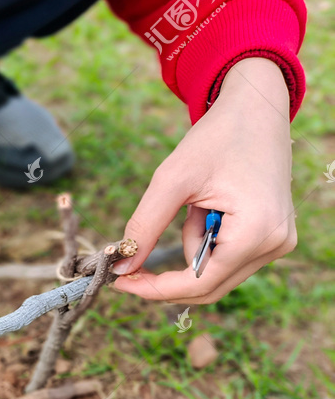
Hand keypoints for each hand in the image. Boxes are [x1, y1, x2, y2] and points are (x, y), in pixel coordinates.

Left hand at [112, 58, 296, 303]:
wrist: (256, 109)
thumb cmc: (216, 138)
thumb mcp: (171, 180)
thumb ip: (144, 227)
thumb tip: (121, 268)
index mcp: (256, 232)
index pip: (199, 283)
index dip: (155, 289)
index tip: (119, 283)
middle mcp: (275, 244)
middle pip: (208, 287)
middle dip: (168, 276)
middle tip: (129, 264)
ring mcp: (278, 243)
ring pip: (215, 273)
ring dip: (191, 247)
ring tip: (197, 203)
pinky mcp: (273, 237)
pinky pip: (226, 257)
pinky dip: (204, 241)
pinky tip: (208, 208)